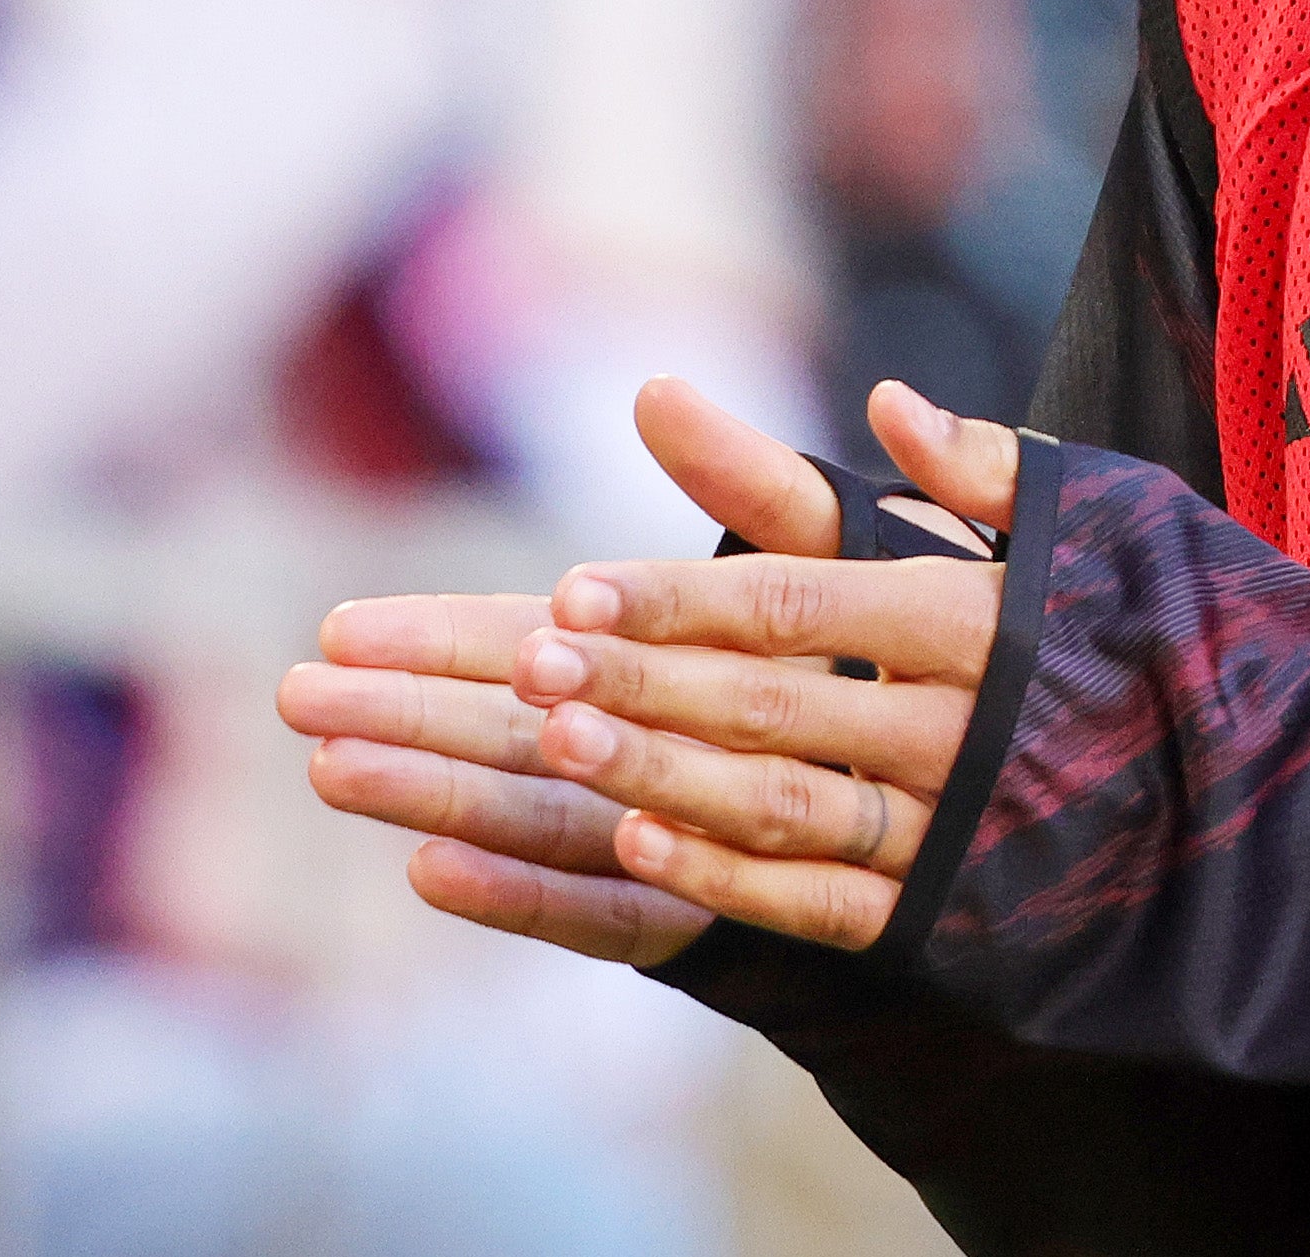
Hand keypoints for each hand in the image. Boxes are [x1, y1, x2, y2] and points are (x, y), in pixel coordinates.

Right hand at [282, 379, 1018, 960]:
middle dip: (402, 712)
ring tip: (333, 769)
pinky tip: (429, 874)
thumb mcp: (841, 554)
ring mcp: (662, 841)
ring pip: (531, 815)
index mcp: (664, 661)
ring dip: (432, 795)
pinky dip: (523, 895)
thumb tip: (654, 387)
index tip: (344, 623)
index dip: (440, 634)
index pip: (530, 639)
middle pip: (504, 730)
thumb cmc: (919, 652)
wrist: (1013, 785)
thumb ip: (752, 485)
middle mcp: (646, 753)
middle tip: (295, 697)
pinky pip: (604, 911)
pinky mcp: (701, 921)